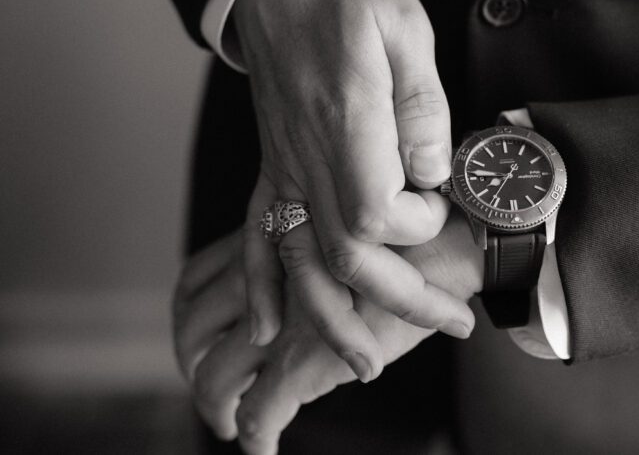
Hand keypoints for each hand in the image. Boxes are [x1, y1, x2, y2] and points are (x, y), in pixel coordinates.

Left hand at [173, 215, 482, 454]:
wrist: (439, 246)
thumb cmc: (410, 227)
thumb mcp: (342, 216)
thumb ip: (314, 237)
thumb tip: (320, 257)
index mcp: (265, 242)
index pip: (196, 280)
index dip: (190, 311)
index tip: (202, 328)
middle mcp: (258, 282)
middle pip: (192, 329)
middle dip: (193, 359)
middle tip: (208, 378)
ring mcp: (275, 325)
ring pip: (214, 378)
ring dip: (215, 407)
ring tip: (229, 421)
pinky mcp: (300, 365)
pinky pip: (260, 415)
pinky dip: (256, 440)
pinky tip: (263, 451)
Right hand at [231, 0, 473, 359]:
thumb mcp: (403, 26)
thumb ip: (420, 106)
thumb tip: (431, 174)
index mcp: (345, 118)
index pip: (378, 213)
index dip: (419, 225)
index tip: (443, 204)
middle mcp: (307, 154)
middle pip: (345, 255)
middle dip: (402, 301)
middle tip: (454, 321)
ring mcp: (284, 164)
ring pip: (301, 262)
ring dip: (336, 318)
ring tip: (370, 361)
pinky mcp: (275, 165)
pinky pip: (257, 235)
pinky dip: (263, 287)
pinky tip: (270, 328)